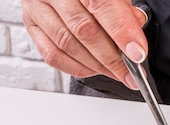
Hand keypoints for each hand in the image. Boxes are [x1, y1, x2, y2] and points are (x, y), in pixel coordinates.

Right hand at [22, 0, 147, 87]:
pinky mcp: (32, 25)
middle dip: (112, 58)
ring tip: (116, 73)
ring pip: (68, 45)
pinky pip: (53, 55)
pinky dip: (77, 67)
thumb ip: (122, 10)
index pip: (102, 5)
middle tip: (130, 73)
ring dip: (97, 66)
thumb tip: (134, 34)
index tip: (137, 54)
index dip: (122, 32)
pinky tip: (94, 68)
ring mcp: (38, 8)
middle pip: (84, 29)